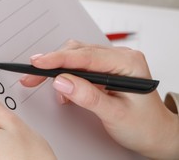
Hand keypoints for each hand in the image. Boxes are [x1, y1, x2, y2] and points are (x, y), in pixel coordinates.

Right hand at [20, 40, 178, 158]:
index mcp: (127, 63)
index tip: (37, 63)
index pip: (85, 56)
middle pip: (77, 53)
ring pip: (75, 57)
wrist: (156, 134)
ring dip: (57, 69)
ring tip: (41, 82)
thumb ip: (87, 96)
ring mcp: (111, 61)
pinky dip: (66, 75)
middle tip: (31, 76)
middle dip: (51, 64)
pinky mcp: (104, 68)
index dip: (58, 59)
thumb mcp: (115, 114)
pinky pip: (79, 65)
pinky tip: (62, 88)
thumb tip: (61, 81)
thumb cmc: (144, 126)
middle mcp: (119, 57)